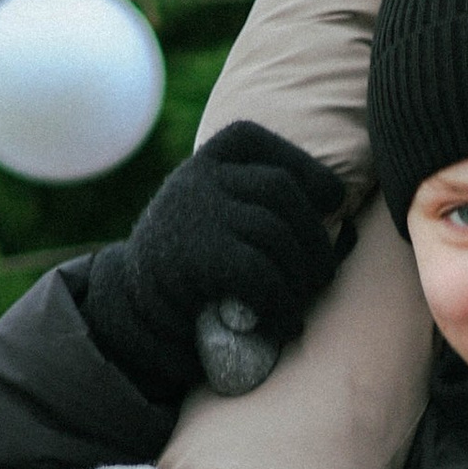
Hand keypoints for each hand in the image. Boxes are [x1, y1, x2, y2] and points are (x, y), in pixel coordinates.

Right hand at [81, 124, 342, 404]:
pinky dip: (282, 304)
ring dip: (303, 275)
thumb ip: (252, 205)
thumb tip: (341, 222)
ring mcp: (195, 212)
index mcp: (201, 163)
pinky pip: (260, 273)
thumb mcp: (212, 217)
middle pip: (280, 189)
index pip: (255, 143)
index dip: (304, 166)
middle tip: (322, 276)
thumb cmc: (187, 268)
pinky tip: (285, 325)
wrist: (126, 311)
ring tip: (303, 304)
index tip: (332, 199)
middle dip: (313, 236)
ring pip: (276, 232)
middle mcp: (197, 178)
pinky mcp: (197, 257)